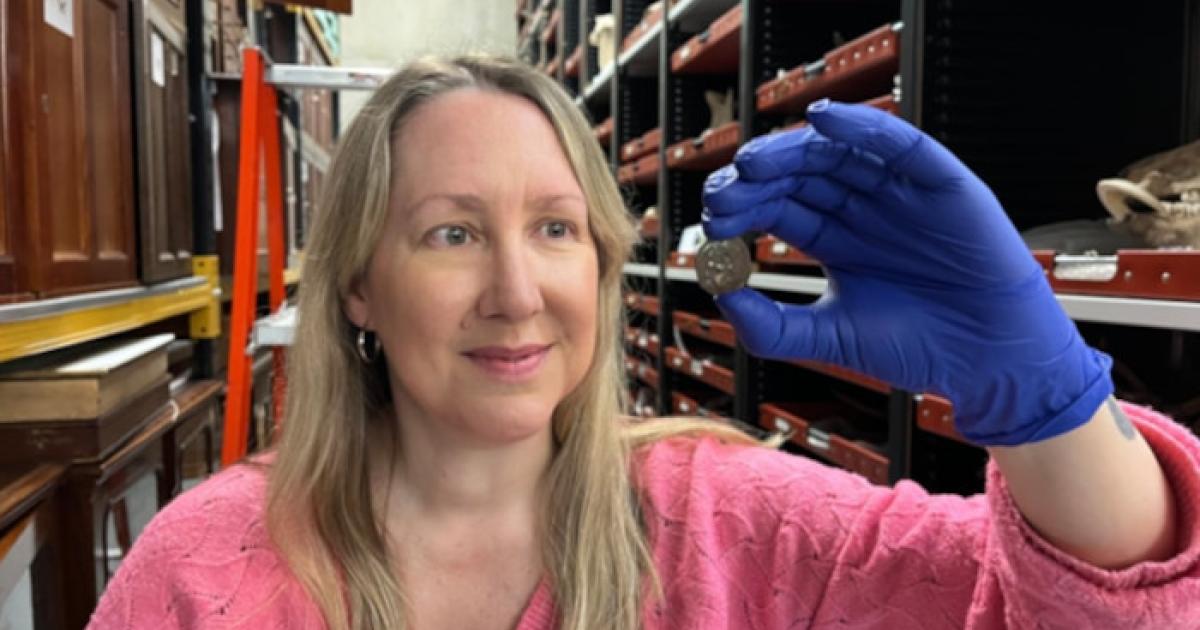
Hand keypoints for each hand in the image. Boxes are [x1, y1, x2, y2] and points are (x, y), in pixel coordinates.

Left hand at [702, 100, 1112, 445]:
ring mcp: (897, 192)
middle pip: (799, 177)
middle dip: (758, 180)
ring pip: (837, 155)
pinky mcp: (938, 181)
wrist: (988, 360)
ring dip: (792, 151)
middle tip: (724, 190)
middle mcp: (860, 208)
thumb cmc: (916, 347)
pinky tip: (824, 120)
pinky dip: (861, 127)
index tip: (714, 218)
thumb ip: (772, 326)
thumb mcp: (829, 336)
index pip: (777, 208)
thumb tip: (720, 295)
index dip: (745, 207)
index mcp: (833, 239)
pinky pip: (897, 144)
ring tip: (754, 160)